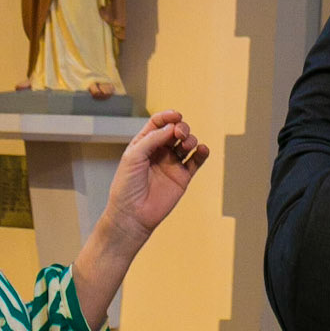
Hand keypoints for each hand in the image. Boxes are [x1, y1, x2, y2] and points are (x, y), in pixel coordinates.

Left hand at [99, 112, 208, 254]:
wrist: (132, 215)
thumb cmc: (126, 186)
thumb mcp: (133, 157)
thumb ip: (152, 139)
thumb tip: (172, 127)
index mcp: (144, 144)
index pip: (158, 123)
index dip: (168, 116)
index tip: (176, 115)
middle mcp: (159, 152)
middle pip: (175, 131)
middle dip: (181, 127)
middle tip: (180, 133)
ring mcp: (172, 164)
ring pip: (187, 143)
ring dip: (191, 139)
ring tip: (187, 144)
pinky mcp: (183, 177)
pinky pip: (196, 161)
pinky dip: (202, 153)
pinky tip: (202, 150)